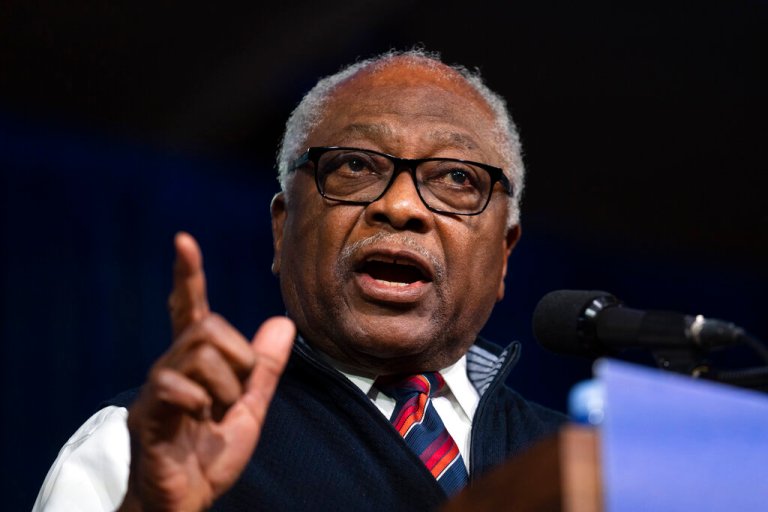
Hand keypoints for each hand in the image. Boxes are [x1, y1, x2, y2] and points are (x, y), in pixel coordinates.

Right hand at [119, 232, 294, 510]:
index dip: (188, 276)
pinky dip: (200, 400)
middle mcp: (170, 368)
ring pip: (198, 351)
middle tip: (235, 396)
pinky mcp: (145, 415)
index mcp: (195, 365)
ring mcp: (155, 390)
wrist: (186, 502)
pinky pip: (173, 384)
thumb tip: (283, 320)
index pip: (191, 310)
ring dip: (224, 385)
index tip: (184, 240)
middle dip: (238, 358)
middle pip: (207, 327)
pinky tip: (199, 419)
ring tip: (216, 414)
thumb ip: (265, 368)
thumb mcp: (250, 408)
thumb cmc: (208, 457)